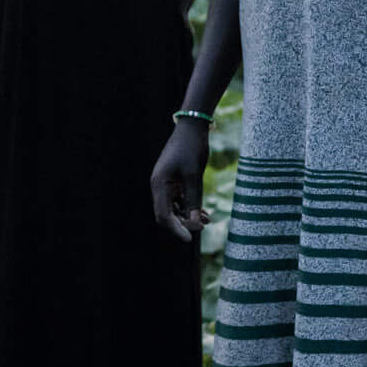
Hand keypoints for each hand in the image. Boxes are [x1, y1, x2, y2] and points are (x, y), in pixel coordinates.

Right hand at [150, 122, 210, 241]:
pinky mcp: (174, 182)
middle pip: (167, 215)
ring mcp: (166, 185)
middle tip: (203, 227)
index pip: (163, 215)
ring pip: (174, 209)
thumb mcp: (194, 175)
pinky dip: (190, 208)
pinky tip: (204, 213)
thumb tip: (195, 222)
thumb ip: (194, 199)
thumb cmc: (191, 148)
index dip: (176, 228)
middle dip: (184, 223)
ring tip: (207, 220)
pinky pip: (180, 201)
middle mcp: (159, 186)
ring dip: (189, 217)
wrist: (192, 128)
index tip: (190, 238)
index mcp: (159, 184)